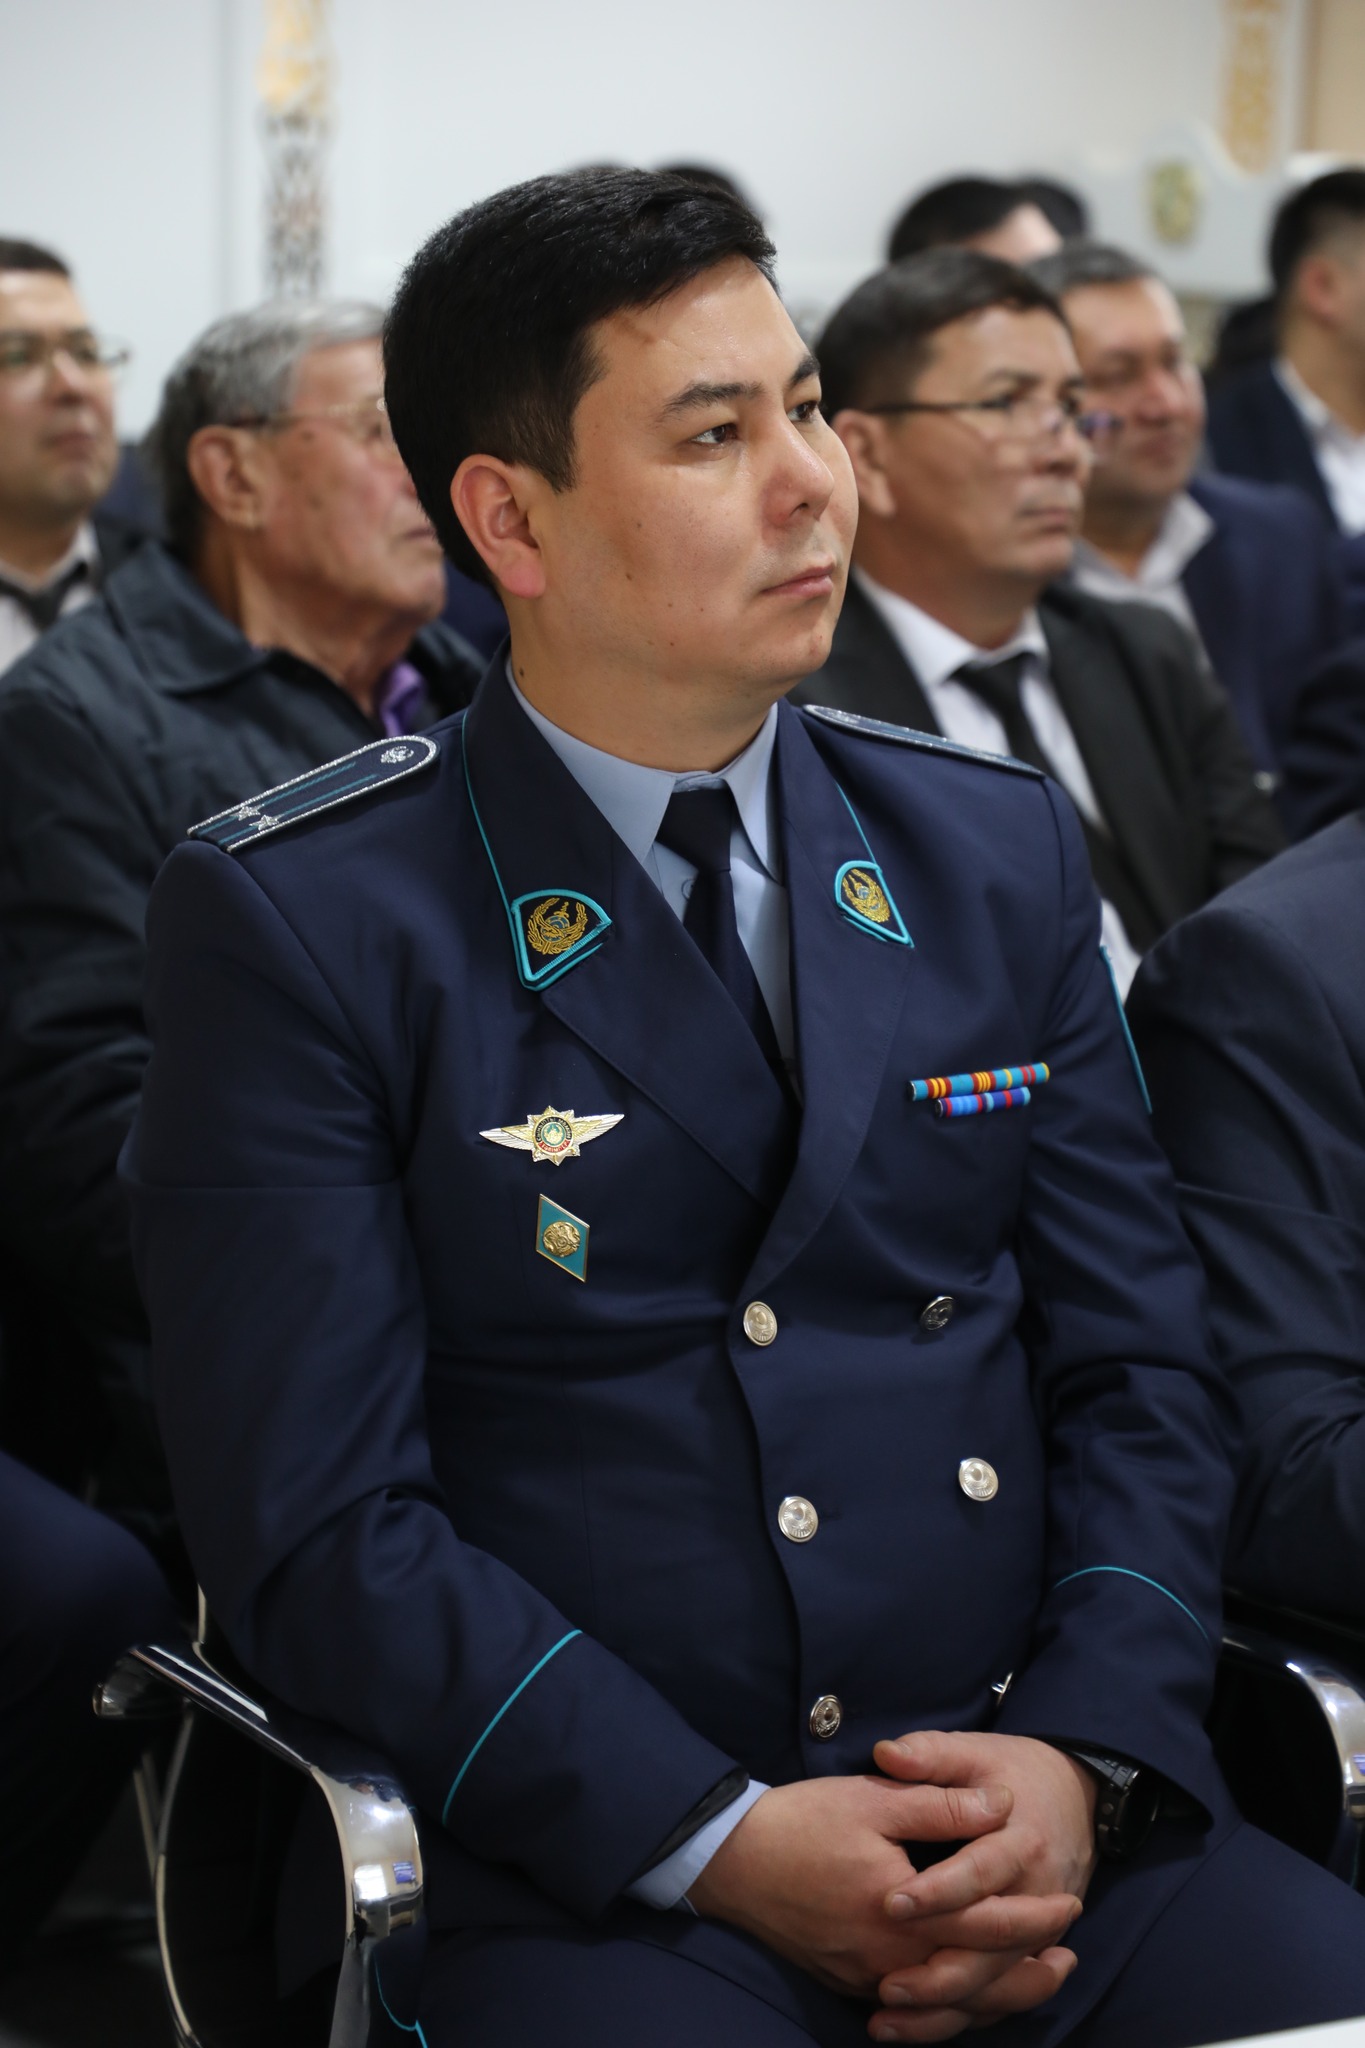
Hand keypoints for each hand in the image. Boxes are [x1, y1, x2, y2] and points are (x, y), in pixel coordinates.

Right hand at [686, 1773, 1078, 2003]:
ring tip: (1035, 1980)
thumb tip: (1001, 1802)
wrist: (730, 1859)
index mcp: (902, 1911)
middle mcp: (889, 1958)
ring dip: (996, 1995)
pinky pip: (914, 2007)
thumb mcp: (873, 1798)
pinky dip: (951, 2005)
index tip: (1068, 1903)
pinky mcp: (848, 1981)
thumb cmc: (801, 1822)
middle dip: (1028, 1971)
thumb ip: (940, 1803)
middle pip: (975, 1981)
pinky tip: (967, 1992)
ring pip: (947, 2004)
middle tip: (1070, 1957)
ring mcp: (866, 1977)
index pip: (986, 1924)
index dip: (1033, 1917)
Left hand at [865, 1730, 1097, 2040]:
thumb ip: (931, 1754)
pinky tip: (914, 2026)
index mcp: (1020, 1840)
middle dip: (940, 1971)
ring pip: (996, 1981)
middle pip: (993, 1945)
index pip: (980, 1872)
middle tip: (886, 1983)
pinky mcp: (1032, 1949)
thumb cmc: (1012, 1772)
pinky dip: (962, 2015)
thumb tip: (887, 1753)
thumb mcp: (974, 1751)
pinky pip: (1000, 1993)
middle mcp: (1036, 1893)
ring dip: (944, 2005)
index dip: (939, 1891)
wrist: (1077, 1795)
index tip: (891, 1903)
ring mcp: (1039, 1930)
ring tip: (886, 2017)